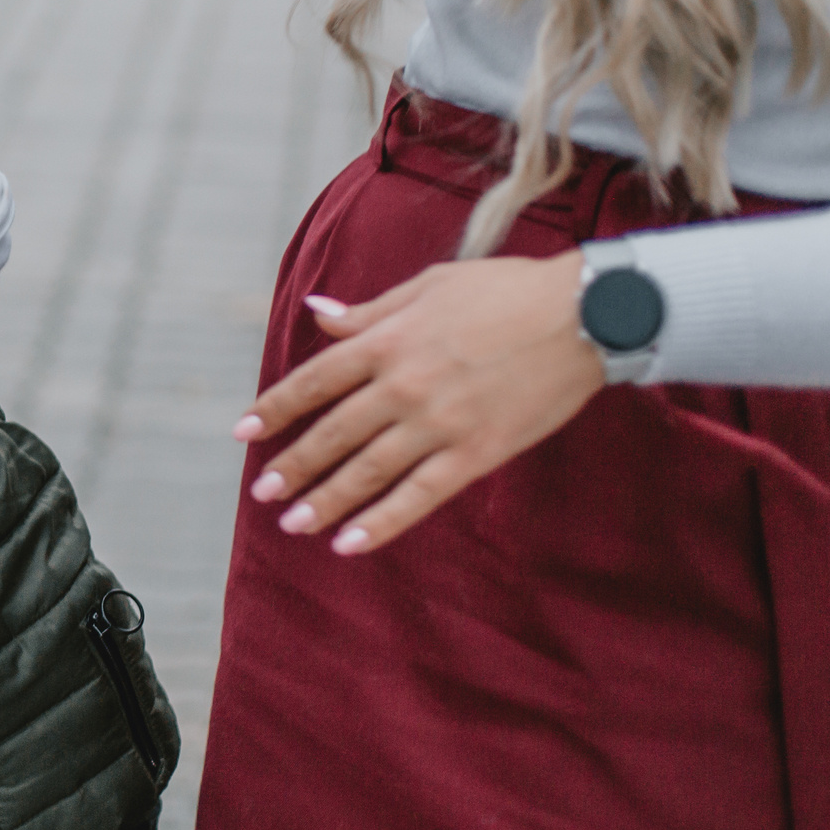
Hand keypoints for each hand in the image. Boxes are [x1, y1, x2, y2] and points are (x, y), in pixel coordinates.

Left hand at [232, 251, 604, 554]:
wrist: (585, 314)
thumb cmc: (505, 291)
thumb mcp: (428, 286)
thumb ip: (369, 311)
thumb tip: (315, 313)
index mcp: (388, 341)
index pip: (314, 380)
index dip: (275, 408)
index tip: (244, 431)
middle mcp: (403, 385)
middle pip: (333, 433)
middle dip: (293, 466)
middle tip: (262, 492)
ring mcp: (438, 423)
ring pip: (367, 472)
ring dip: (325, 501)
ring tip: (293, 524)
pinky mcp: (476, 453)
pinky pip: (418, 496)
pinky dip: (381, 523)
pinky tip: (350, 544)